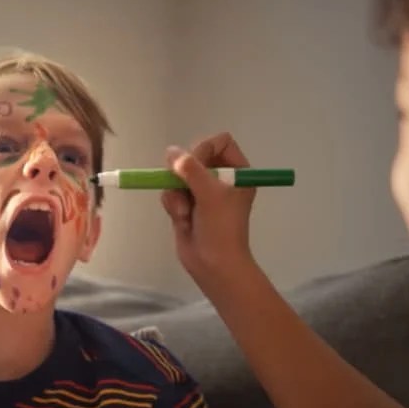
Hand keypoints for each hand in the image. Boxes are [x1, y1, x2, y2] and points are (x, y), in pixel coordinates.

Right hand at [160, 132, 257, 284]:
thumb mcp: (210, 193)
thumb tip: (171, 152)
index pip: (220, 142)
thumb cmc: (221, 228)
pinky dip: (172, 204)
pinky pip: (171, 191)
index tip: (195, 165)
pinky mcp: (186, 204)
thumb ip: (190, 168)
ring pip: (178, 175)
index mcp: (237, 171)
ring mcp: (202, 192)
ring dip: (178, 193)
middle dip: (185, 174)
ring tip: (186, 212)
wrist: (214, 265)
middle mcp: (220, 178)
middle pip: (195, 156)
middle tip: (185, 187)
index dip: (204, 149)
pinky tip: (181, 219)